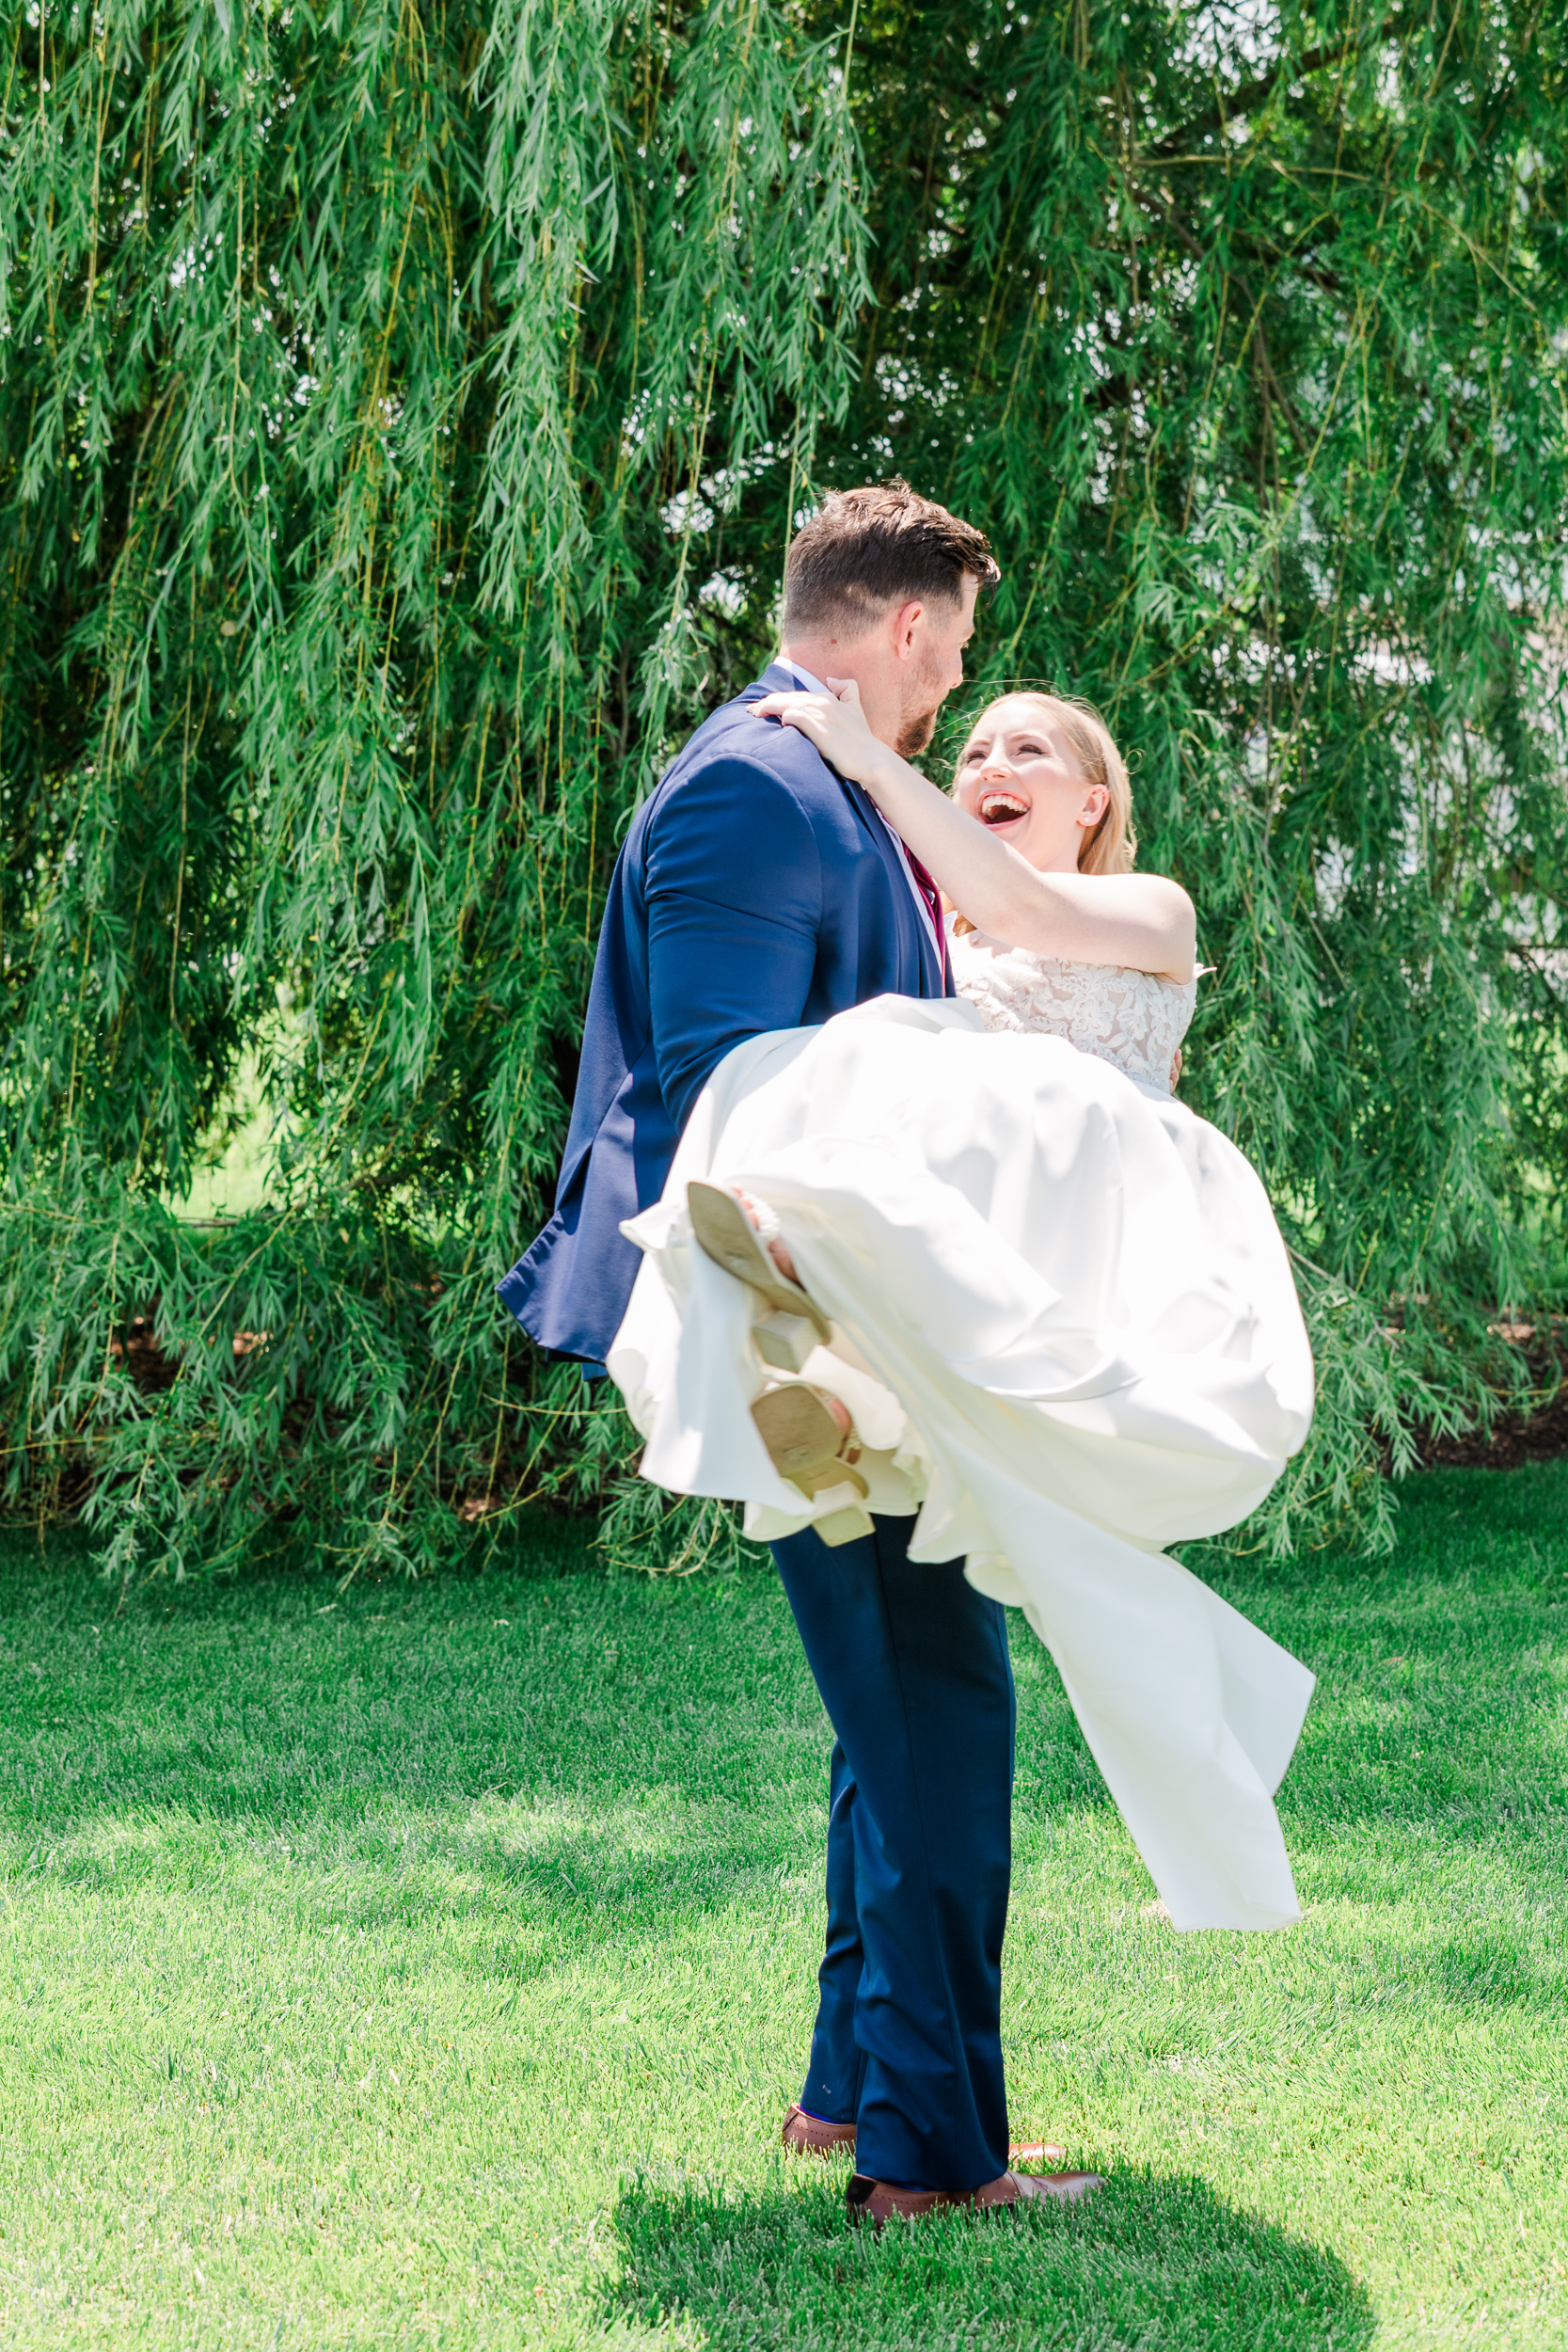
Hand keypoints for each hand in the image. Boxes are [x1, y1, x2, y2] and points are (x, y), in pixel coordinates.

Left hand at [750, 677, 890, 788]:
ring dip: (767, 709)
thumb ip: (848, 689)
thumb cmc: (860, 740)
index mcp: (828, 697)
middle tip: (750, 712)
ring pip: (786, 704)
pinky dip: (783, 718)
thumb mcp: (856, 709)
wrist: (871, 760)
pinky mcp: (819, 728)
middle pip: (785, 698)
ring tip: (754, 715)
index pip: (794, 695)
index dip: (776, 701)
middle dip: (765, 704)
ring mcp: (820, 714)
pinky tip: (777, 725)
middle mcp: (822, 702)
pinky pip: (793, 717)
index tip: (761, 708)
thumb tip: (831, 679)